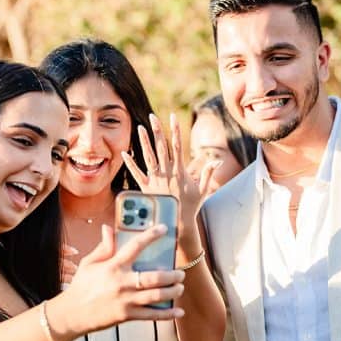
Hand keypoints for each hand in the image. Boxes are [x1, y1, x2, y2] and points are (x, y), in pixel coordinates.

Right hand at [50, 225, 184, 340]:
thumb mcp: (89, 263)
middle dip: (171, 275)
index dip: (151, 236)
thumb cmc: (81, 287)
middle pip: (153, 277)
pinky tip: (179, 311)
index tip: (163, 229)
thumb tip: (108, 228)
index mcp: (113, 266)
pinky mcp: (127, 315)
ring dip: (172, 291)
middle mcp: (122, 283)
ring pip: (156, 296)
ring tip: (180, 286)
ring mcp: (125, 300)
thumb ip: (104, 247)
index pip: (135, 246)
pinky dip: (167, 314)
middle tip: (179, 272)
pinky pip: (151, 315)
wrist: (72, 314)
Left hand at [122, 113, 216, 237]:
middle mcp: (167, 173)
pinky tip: (125, 153)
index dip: (175, 130)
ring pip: (148, 157)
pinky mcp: (146, 188)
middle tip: (153, 116)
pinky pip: (137, 174)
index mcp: (180, 171)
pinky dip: (131, 164)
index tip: (173, 117)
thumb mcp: (202, 190)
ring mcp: (156, 180)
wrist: (178, 224)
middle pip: (161, 147)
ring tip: (140, 128)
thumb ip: (207, 174)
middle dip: (157, 131)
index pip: (177, 146)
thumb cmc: (191, 207)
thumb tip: (216, 161)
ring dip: (144, 142)